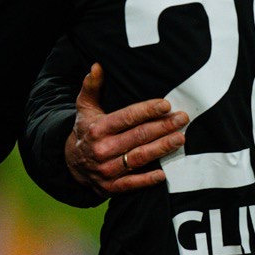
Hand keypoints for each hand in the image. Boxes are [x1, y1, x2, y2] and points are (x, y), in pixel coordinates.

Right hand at [64, 63, 187, 194]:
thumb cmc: (86, 129)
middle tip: (182, 119)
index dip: (147, 111)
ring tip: (180, 139)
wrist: (71, 163)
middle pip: (137, 136)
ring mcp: (106, 170)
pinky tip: (163, 173)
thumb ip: (92, 86)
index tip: (166, 105)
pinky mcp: (110, 187)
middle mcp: (102, 149)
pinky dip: (146, 180)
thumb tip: (97, 66)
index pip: (126, 117)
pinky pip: (131, 184)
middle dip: (163, 127)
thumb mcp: (85, 107)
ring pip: (138, 158)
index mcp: (98, 128)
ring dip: (161, 148)